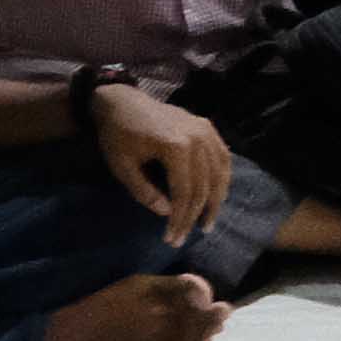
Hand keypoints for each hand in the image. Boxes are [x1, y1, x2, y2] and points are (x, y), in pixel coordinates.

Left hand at [88, 79, 231, 242]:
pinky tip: (217, 194)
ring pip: (219, 173)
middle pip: (204, 185)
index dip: (180, 218)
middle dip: (194, 215)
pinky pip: (222, 157)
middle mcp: (197, 138)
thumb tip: (167, 213)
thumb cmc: (118, 135)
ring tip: (207, 223)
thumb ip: (144, 192)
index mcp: (176, 146)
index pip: (185, 192)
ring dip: (216, 201)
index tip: (171, 238)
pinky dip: (222, 178)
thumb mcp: (122, 167)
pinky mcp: (207, 127)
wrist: (123, 101)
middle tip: (184, 238)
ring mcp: (206, 130)